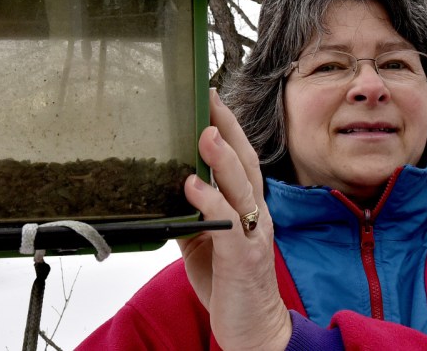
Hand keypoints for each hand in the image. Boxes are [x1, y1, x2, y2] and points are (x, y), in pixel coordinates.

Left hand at [177, 89, 291, 349]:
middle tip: (210, 99)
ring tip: (206, 133)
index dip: (227, 128)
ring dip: (222, 159)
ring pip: (241, 188)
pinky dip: (210, 203)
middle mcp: (254, 216)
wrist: (255, 330)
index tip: (210, 99)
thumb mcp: (206, 244)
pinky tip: (192, 186)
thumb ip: (192, 216)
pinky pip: (226, 226)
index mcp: (246, 209)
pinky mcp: (242, 259)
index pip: (239, 160)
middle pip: (245, 163)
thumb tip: (170, 191)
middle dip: (228, 128)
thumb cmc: (232, 284)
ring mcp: (251, 236)